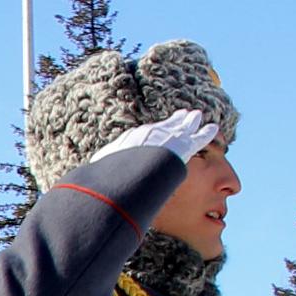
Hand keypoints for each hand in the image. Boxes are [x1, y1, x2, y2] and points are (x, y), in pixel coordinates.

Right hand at [96, 108, 219, 163]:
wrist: (130, 169)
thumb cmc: (114, 172)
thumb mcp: (102, 170)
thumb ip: (98, 173)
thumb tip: (81, 181)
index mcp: (134, 138)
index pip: (148, 133)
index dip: (155, 131)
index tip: (156, 130)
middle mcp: (152, 133)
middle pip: (166, 125)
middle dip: (174, 120)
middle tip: (181, 115)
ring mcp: (168, 137)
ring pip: (182, 127)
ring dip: (190, 121)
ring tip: (197, 116)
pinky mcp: (183, 146)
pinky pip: (198, 137)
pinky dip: (206, 132)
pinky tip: (214, 128)